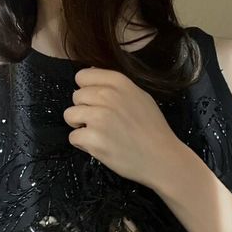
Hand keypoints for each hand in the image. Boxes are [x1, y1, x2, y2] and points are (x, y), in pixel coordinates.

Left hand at [63, 66, 188, 192]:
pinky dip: (83, 144)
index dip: (86, 90)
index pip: (82, 76)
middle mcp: (106, 95)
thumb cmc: (152, 128)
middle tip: (101, 122)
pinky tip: (99, 146)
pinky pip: (72, 137)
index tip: (96, 101)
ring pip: (69, 115)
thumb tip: (90, 74)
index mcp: (118, 82)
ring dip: (80, 126)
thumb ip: (115, 86)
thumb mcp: (139, 96)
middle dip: (84, 109)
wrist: (161, 158)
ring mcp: (98, 117)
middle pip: (75, 96)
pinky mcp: (93, 138)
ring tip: (98, 133)